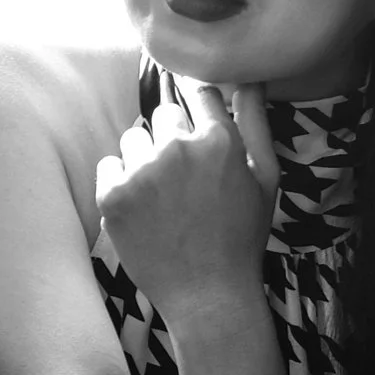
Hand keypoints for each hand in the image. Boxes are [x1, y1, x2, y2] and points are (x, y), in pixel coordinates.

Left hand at [95, 84, 277, 321]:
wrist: (207, 295)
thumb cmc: (242, 237)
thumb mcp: (265, 179)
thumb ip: (255, 123)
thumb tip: (246, 79)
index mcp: (218, 140)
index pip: (199, 92)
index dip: (199, 113)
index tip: (198, 136)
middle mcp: (177, 148)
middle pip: (164, 113)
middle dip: (172, 139)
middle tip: (184, 180)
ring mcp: (141, 171)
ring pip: (133, 139)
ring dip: (143, 159)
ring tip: (162, 198)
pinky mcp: (112, 195)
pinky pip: (108, 165)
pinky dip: (119, 183)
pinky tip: (141, 210)